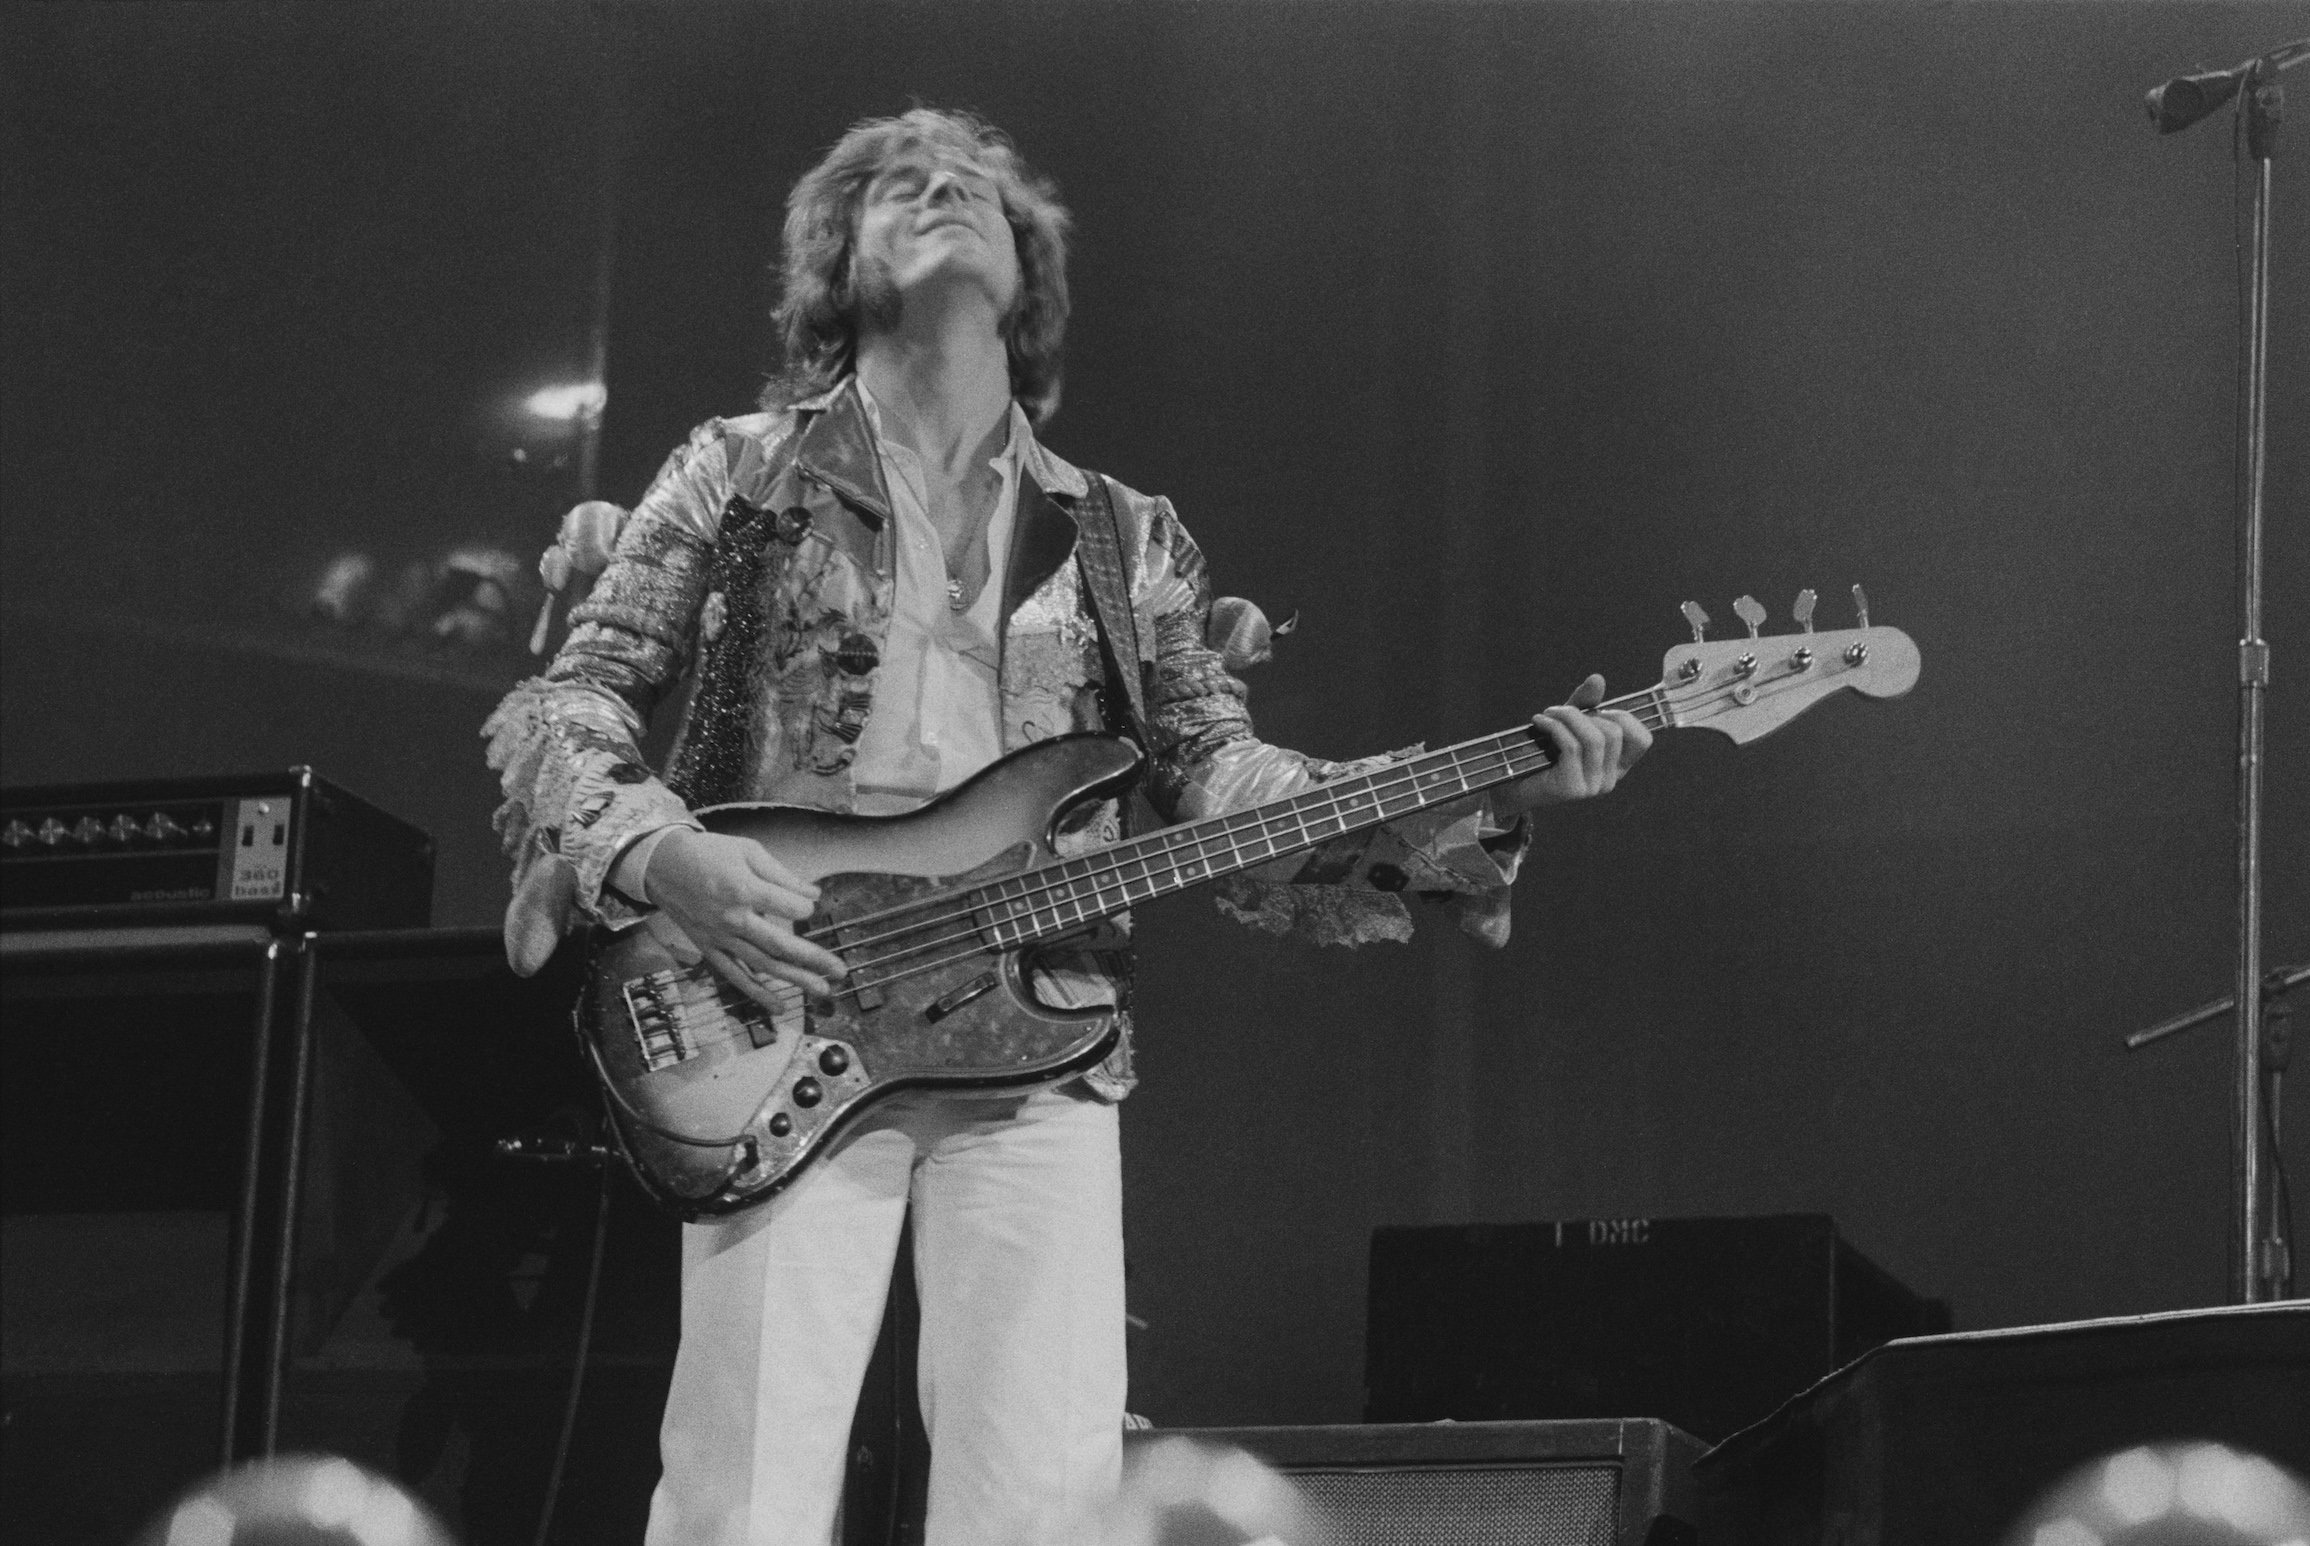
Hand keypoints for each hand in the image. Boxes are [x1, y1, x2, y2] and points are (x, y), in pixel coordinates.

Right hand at [644, 828, 848, 1006]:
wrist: (662, 864)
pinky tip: (778, 1006)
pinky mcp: (710, 949)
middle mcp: (733, 919)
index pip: (791, 907)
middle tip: (840, 971)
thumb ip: (783, 875)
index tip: (808, 904)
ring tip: (823, 990)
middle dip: (814, 959)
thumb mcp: (748, 851)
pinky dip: (756, 993)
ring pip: (763, 964)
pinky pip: (735, 975)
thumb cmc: (708, 853)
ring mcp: (720, 938)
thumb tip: (815, 894)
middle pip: (781, 945)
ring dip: (794, 980)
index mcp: (744, 889)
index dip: (806, 906)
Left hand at [1498, 674, 1652, 814]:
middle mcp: (1610, 779)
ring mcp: (1593, 787)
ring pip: (1594, 739)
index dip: (1624, 717)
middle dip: (1584, 713)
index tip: (1596, 711)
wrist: (1514, 783)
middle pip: (1614, 732)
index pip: (1643, 740)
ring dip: (1568, 717)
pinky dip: (1554, 726)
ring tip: (1548, 713)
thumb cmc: (1544, 752)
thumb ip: (1586, 703)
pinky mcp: (1573, 788)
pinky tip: (1539, 721)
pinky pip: (1571, 746)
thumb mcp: (1569, 724)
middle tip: (1559, 711)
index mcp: (1618, 765)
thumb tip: (1598, 678)